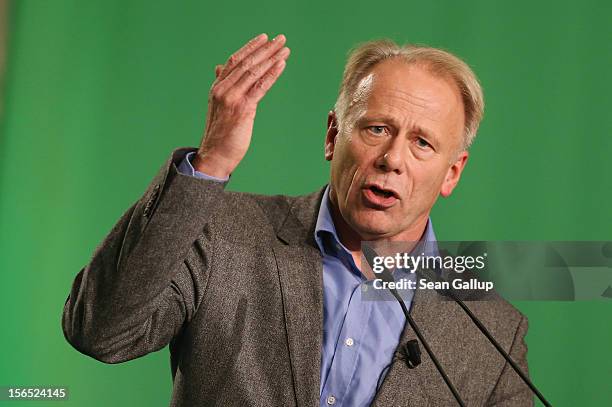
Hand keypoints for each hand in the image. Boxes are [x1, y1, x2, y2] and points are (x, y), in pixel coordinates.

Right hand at [193, 33, 289, 177]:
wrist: (215, 155)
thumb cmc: (220, 134)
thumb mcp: (218, 106)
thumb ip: (222, 86)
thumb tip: (221, 67)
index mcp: (217, 87)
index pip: (235, 60)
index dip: (250, 47)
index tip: (264, 38)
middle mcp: (223, 89)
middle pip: (246, 62)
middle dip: (265, 49)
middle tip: (281, 39)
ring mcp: (232, 98)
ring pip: (254, 72)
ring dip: (272, 58)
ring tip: (284, 49)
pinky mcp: (243, 109)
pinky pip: (260, 87)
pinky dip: (272, 74)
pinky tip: (282, 65)